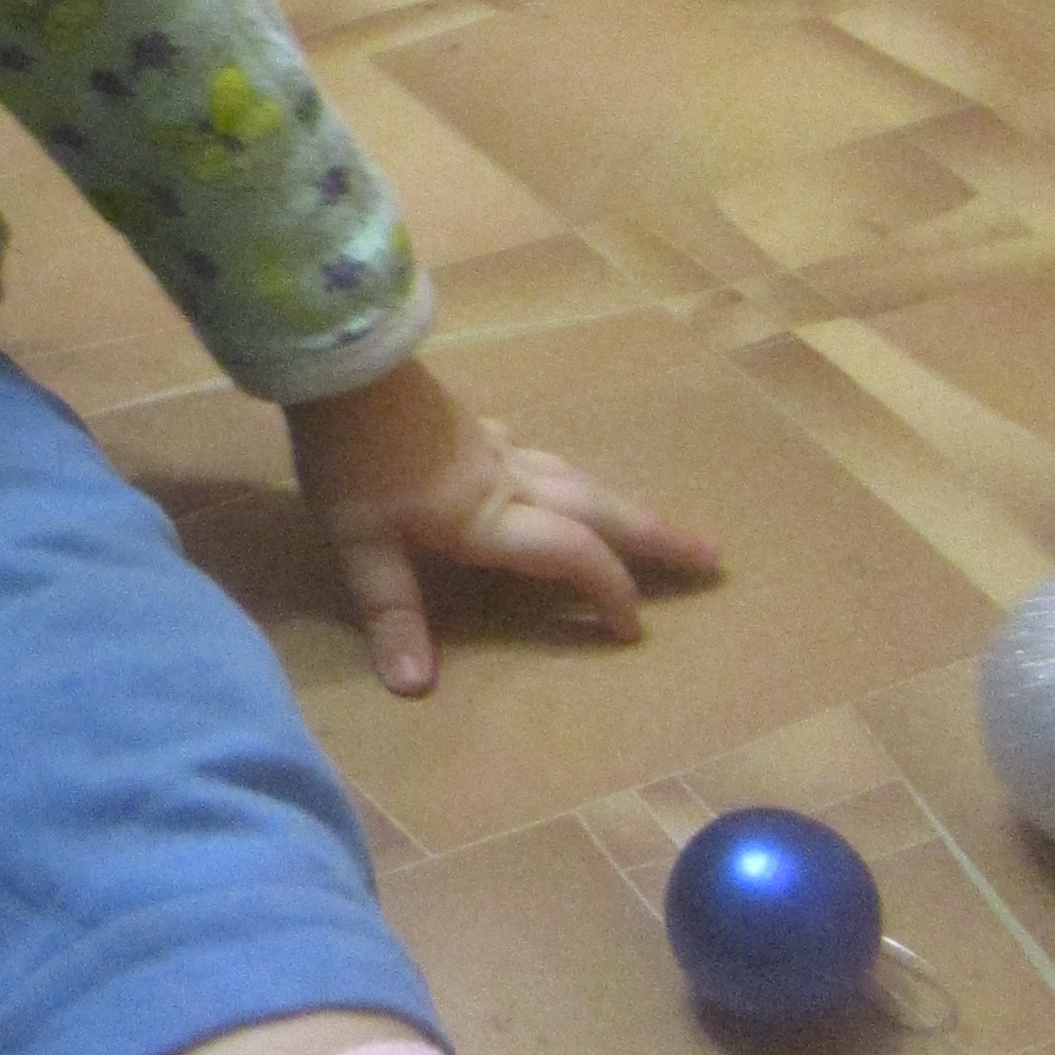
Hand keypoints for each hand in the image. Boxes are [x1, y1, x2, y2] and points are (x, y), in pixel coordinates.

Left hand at [284, 357, 720, 698]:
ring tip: (652, 522)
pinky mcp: (473, 426)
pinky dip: (566, 474)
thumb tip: (415, 688)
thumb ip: (392, 612)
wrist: (343, 366)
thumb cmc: (353, 458)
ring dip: (621, 503)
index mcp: (491, 517)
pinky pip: (540, 455)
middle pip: (598, 508)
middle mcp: (508, 482)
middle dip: (656, 537)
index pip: (572, 554)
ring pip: (578, 476)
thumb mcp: (363, 544)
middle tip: (712, 556)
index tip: (635, 629)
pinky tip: (552, 470)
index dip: (609, 590)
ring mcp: (494, 448)